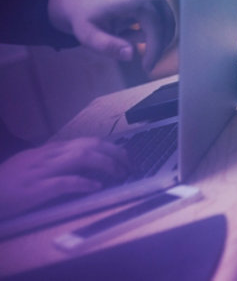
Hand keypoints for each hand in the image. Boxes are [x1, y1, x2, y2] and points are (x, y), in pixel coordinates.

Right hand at [0, 138, 130, 220]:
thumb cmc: (2, 185)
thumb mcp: (26, 167)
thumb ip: (48, 163)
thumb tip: (74, 166)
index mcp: (43, 152)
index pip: (82, 142)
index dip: (106, 146)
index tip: (121, 154)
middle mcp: (44, 157)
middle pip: (87, 145)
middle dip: (113, 151)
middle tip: (128, 162)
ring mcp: (39, 172)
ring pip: (80, 158)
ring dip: (105, 164)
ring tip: (119, 173)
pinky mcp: (33, 190)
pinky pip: (63, 182)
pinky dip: (83, 183)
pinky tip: (96, 187)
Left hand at [47, 0, 175, 71]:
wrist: (88, 4)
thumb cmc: (87, 18)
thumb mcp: (87, 35)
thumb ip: (106, 45)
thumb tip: (131, 55)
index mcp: (117, 0)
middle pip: (157, 19)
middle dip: (157, 45)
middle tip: (148, 67)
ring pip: (166, 22)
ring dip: (161, 43)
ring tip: (147, 62)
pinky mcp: (156, 6)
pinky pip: (164, 24)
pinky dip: (158, 40)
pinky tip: (140, 44)